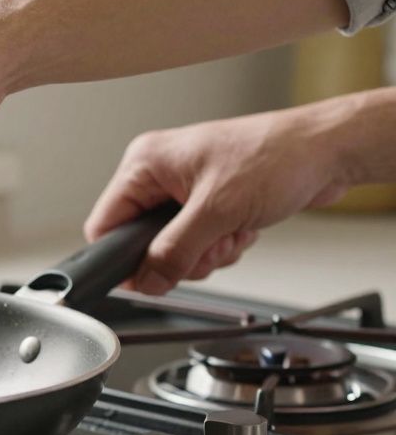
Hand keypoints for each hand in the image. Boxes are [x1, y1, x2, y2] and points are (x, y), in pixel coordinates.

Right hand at [84, 106, 351, 294]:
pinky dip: (220, 244)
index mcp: (145, 163)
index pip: (106, 223)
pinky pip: (197, 242)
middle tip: (209, 243)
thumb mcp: (217, 213)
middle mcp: (160, 174)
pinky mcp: (208, 201)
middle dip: (180, 254)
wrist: (328, 152)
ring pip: (173, 247)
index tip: (146, 276)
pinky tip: (242, 228)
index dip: (123, 257)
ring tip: (232, 230)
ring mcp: (184, 188)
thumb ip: (174, 252)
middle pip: (142, 242)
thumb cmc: (277, 157)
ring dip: (205, 251)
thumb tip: (146, 281)